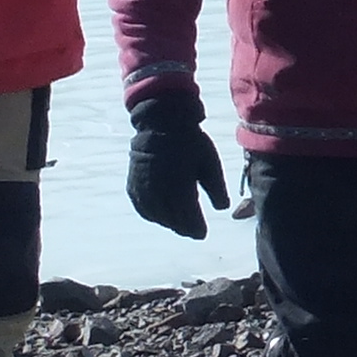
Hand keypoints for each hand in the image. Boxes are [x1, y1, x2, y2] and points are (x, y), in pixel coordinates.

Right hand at [127, 88, 229, 238]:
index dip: (196, 229)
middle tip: (194, 231)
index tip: (203, 233)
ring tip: (180, 223)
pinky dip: (154, 214)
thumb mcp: (210, 163)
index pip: (189, 219)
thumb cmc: (190, 142)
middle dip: (184, 227)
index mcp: (180, 189)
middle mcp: (160, 193)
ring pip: (158, 217)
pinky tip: (162, 214)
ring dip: (169, 222)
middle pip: (173, 221)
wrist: (160, 123)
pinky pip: (144, 209)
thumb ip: (217, 188)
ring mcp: (144, 190)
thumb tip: (223, 209)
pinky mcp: (133, 186)